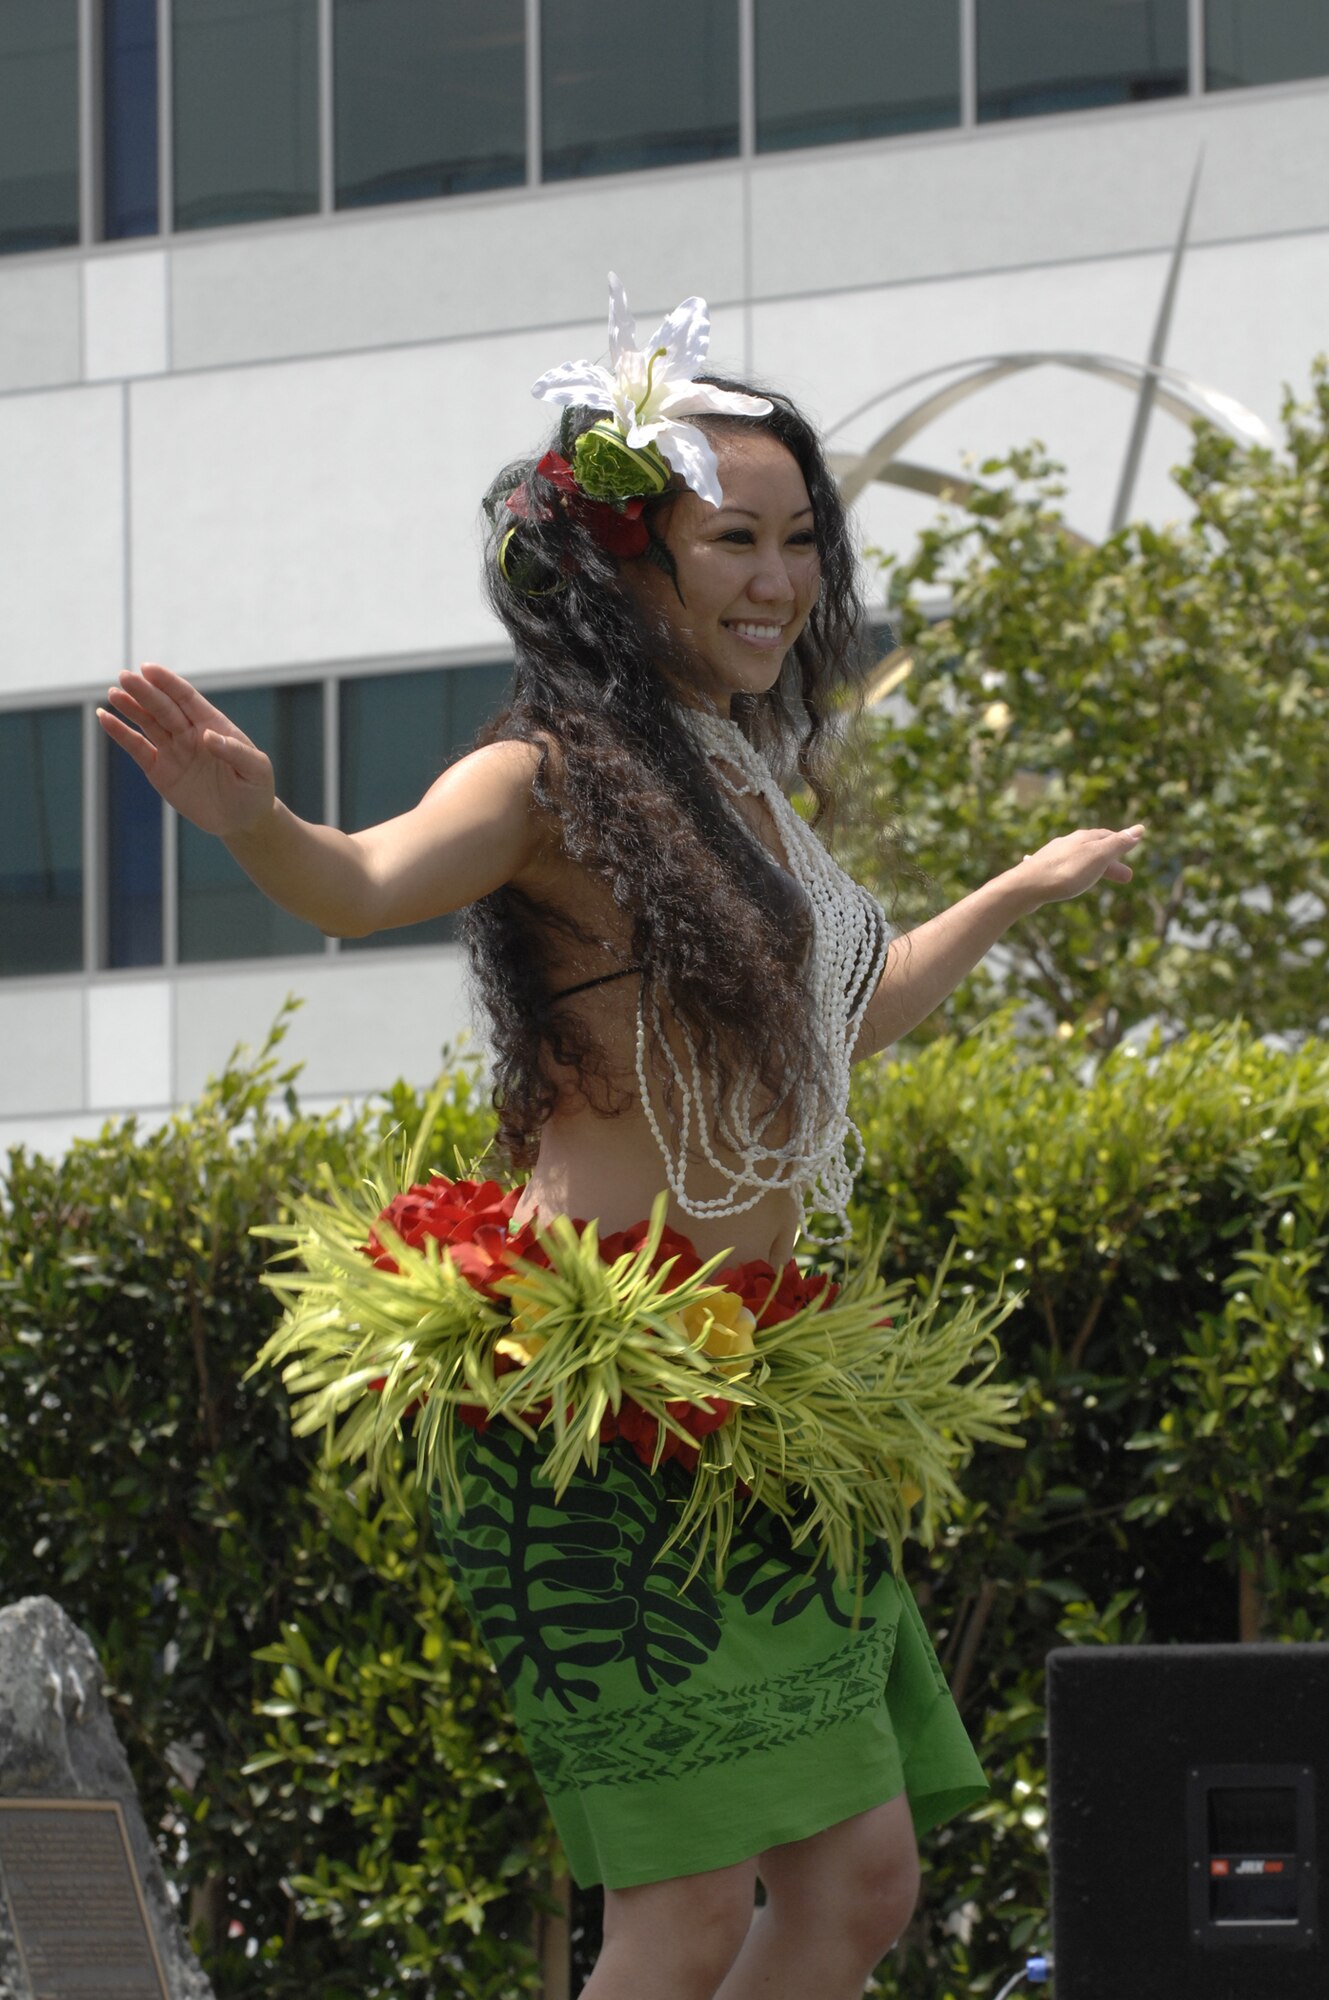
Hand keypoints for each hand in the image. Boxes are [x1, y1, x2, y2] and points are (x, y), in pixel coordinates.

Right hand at [97, 664, 275, 839]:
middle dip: (145, 692)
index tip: (149, 669)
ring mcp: (173, 750)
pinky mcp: (160, 770)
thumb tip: (208, 736)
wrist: (243, 820)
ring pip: (147, 723)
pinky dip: (121, 734)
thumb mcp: (255, 770)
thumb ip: (235, 751)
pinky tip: (105, 718)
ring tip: (114, 693)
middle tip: (125, 677)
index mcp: (213, 725)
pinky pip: (137, 748)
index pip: (187, 698)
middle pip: (163, 707)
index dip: (168, 683)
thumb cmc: (255, 790)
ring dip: (130, 707)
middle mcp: (189, 733)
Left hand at [1015, 825, 1144, 908]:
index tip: (1134, 848)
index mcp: (1082, 838)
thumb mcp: (1097, 857)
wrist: (1026, 887)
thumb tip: (1139, 829)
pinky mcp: (1040, 871)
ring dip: (1091, 867)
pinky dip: (1069, 872)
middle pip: (1094, 849)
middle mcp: (1067, 843)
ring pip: (1077, 859)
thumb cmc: (1065, 872)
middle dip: (1111, 861)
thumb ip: (1117, 844)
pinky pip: (1060, 868)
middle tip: (1126, 878)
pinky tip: (1060, 878)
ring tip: (1096, 878)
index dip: (1122, 843)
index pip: (1107, 836)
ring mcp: (1052, 856)